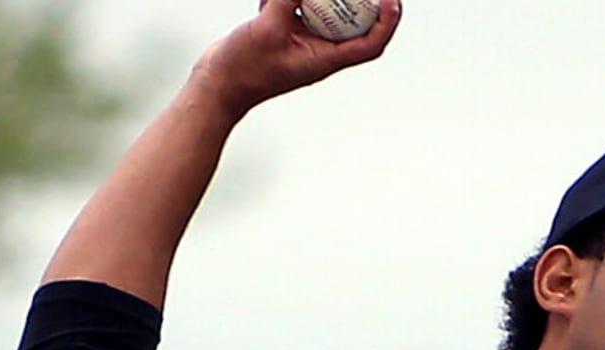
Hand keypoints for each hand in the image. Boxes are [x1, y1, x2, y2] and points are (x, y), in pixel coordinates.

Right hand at [193, 0, 401, 116]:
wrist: (216, 86)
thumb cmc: (243, 69)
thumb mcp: (268, 28)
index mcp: (325, 60)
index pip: (370, 44)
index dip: (388, 22)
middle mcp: (319, 53)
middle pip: (353, 25)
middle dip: (360, 1)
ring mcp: (302, 43)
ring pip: (324, 14)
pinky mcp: (284, 35)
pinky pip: (297, 11)